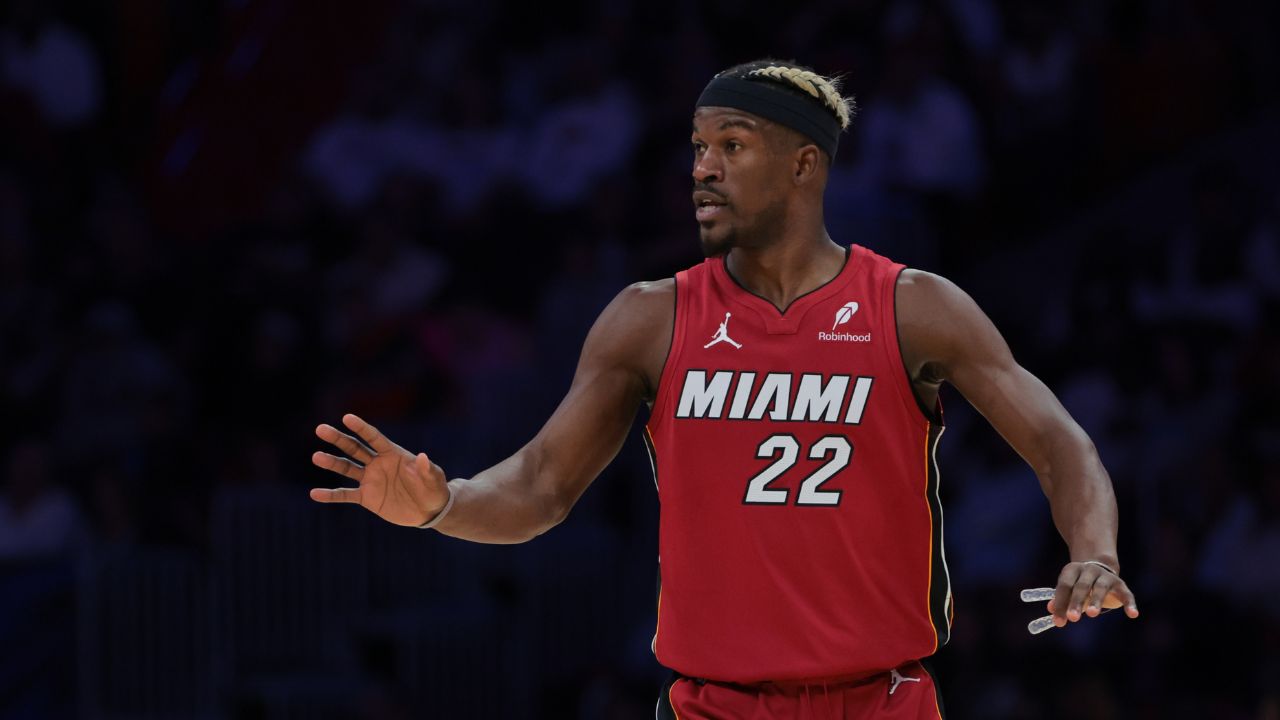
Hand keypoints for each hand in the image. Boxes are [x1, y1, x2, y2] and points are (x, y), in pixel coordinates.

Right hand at [309, 413, 449, 526]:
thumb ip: (427, 469)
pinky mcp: (367, 497)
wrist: (428, 510)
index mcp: (393, 454)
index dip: (361, 428)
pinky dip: (330, 495)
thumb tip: (423, 456)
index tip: (347, 417)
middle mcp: (378, 463)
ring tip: (316, 457)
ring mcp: (370, 480)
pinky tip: (315, 493)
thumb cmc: (433, 489)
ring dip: (332, 462)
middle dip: (338, 439)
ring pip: (347, 468)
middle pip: (354, 448)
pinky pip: (345, 495)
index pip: (374, 438)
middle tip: (320, 429)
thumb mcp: (434, 479)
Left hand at [1047, 561, 1139, 626]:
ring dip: (1096, 601)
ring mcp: (1106, 576)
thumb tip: (1051, 609)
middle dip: (1076, 602)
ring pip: (1100, 588)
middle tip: (1072, 618)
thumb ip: (1060, 599)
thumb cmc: (1079, 584)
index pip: (1064, 586)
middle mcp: (1089, 570)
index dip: (1060, 603)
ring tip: (1091, 614)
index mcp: (1072, 570)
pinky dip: (1130, 604)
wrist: (1100, 568)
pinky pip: (1126, 594)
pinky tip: (1132, 614)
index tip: (1058, 621)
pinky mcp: (1120, 584)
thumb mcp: (1068, 589)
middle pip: (1082, 586)